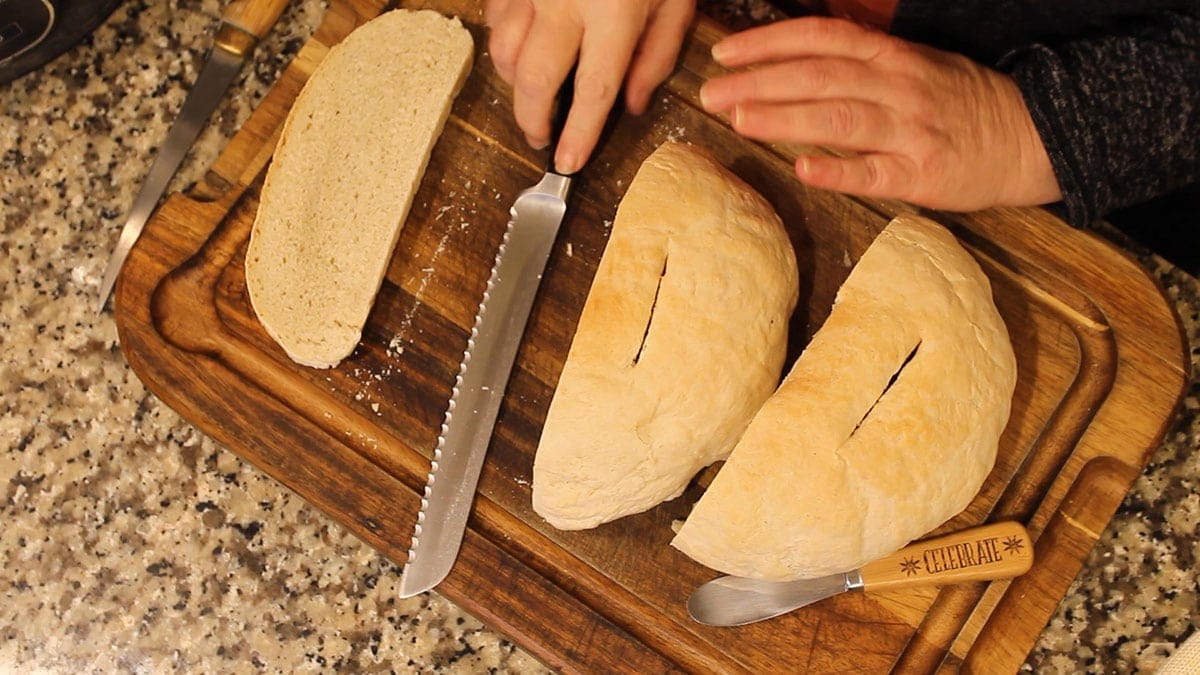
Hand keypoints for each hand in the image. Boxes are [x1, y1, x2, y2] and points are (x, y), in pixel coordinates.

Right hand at [486, 0, 694, 173]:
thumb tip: (633, 104)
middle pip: (536, 79)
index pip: (593, 91)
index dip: (579, 134)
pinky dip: (504, 41)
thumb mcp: (677, 0)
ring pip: (506, 51)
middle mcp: (567, 4)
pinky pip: (496, 16)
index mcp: (614, 15)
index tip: (568, 164)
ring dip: (516, 84)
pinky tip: (520, 48)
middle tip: (541, 137)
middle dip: (532, 119)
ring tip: (534, 96)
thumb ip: (657, 54)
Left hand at [699, 17, 1061, 210]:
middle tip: (710, 92)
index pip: (822, 38)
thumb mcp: (914, 65)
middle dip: (759, 82)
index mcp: (893, 56)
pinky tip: (802, 170)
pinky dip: (838, 170)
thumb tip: (795, 64)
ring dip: (785, 117)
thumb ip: (860, 64)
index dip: (769, 42)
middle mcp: (898, 86)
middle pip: (818, 76)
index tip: (725, 52)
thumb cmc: (961, 103)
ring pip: (840, 118)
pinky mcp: (922, 176)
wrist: (1035, 136)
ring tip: (738, 120)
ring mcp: (910, 131)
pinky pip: (875, 173)